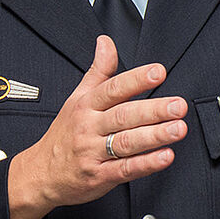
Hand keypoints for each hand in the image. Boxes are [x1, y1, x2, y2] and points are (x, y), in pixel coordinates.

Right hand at [7, 36, 187, 218]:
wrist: (41, 174)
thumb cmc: (64, 134)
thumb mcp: (77, 98)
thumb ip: (98, 71)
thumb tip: (106, 42)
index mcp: (86, 105)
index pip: (113, 88)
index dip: (136, 79)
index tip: (158, 72)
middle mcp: (89, 127)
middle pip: (124, 115)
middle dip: (154, 110)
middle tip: (178, 105)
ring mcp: (93, 153)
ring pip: (127, 142)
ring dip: (155, 135)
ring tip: (178, 128)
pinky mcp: (99, 177)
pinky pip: (125, 169)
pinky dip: (146, 164)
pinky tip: (165, 156)